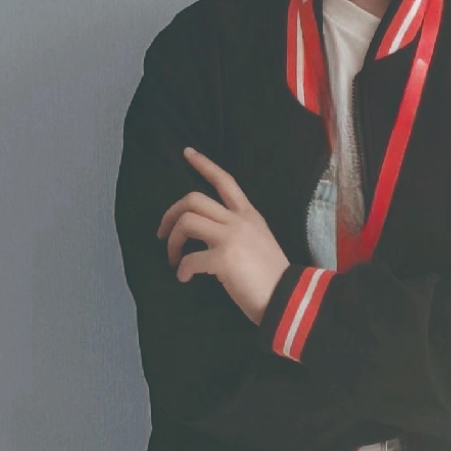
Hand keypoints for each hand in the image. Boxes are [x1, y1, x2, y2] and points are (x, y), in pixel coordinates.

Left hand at [156, 147, 290, 325]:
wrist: (286, 297)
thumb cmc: (272, 275)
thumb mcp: (259, 241)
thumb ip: (238, 231)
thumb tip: (210, 237)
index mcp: (249, 215)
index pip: (225, 181)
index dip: (204, 164)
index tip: (187, 153)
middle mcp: (239, 220)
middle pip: (193, 199)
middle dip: (171, 214)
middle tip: (163, 233)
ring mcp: (231, 237)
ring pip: (187, 222)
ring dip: (173, 242)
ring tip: (174, 260)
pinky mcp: (223, 258)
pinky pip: (189, 259)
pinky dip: (182, 270)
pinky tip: (185, 279)